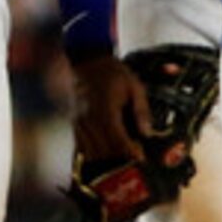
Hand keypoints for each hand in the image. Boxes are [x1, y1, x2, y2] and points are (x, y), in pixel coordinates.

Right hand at [70, 52, 151, 168]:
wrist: (88, 61)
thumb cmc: (114, 73)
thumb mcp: (135, 87)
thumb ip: (141, 111)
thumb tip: (147, 133)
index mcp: (105, 110)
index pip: (117, 139)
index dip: (129, 152)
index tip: (141, 158)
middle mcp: (89, 119)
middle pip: (103, 149)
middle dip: (119, 158)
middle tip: (135, 160)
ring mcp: (79, 122)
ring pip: (90, 150)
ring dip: (106, 157)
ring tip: (122, 158)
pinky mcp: (74, 123)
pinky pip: (81, 145)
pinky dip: (93, 152)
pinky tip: (106, 153)